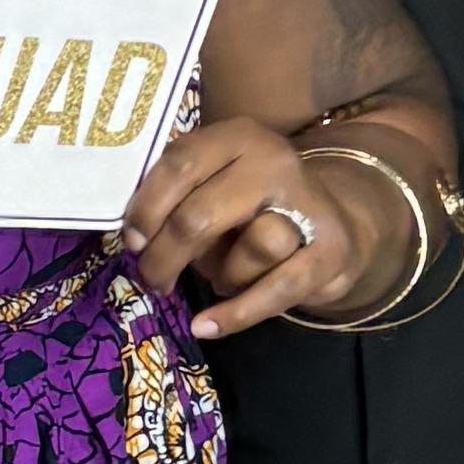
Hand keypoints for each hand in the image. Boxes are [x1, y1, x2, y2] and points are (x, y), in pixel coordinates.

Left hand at [126, 117, 402, 340]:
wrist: (331, 222)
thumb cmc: (249, 207)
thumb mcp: (213, 187)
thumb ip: (177, 197)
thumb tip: (135, 234)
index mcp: (237, 137)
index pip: (181, 163)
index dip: (147, 207)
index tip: (132, 241)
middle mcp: (275, 162)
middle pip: (203, 214)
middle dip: (167, 254)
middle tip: (152, 277)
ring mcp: (309, 205)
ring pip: (255, 247)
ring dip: (223, 274)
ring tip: (219, 279)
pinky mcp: (331, 251)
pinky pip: (277, 290)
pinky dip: (236, 314)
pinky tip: (205, 326)